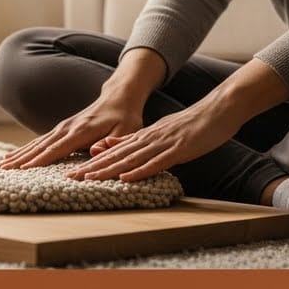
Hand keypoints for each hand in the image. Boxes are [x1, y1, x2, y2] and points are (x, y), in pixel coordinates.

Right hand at [1, 49, 168, 168]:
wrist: (118, 98)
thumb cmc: (125, 118)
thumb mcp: (127, 131)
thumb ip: (112, 143)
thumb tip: (94, 152)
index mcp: (82, 130)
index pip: (58, 147)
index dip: (41, 159)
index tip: (24, 169)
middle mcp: (67, 127)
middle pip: (41, 145)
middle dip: (22, 158)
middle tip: (3, 169)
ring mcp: (62, 127)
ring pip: (37, 143)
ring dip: (19, 154)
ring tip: (2, 165)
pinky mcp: (60, 129)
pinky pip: (39, 141)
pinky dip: (25, 150)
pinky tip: (14, 157)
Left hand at [67, 101, 240, 181]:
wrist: (219, 109)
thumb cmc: (192, 124)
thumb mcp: (160, 132)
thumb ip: (136, 141)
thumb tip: (109, 146)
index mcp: (144, 136)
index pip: (112, 151)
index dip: (91, 162)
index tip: (71, 172)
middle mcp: (149, 139)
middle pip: (115, 155)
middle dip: (92, 168)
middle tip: (69, 178)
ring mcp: (163, 143)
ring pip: (131, 158)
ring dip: (109, 169)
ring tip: (88, 179)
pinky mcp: (179, 149)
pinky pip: (157, 161)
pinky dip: (140, 170)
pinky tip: (126, 177)